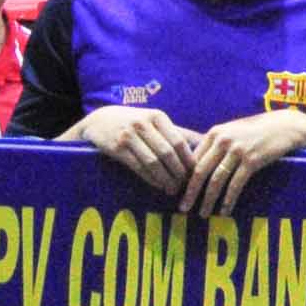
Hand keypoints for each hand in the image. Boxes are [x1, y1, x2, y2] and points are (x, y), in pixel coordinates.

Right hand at [78, 104, 199, 196]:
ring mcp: (128, 136)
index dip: (189, 160)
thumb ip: (177, 131)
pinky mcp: (116, 148)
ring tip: (173, 189)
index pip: (179, 141)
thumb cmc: (135, 122)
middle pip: (168, 153)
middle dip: (179, 172)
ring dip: (166, 179)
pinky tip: (159, 185)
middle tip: (186, 185)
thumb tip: (205, 141)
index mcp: (157, 117)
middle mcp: (143, 124)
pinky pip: (138, 167)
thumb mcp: (155, 120)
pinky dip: (151, 179)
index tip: (196, 173)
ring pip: (153, 162)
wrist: (99, 120)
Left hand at [178, 106, 305, 215]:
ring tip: (203, 214)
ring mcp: (238, 150)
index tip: (179, 193)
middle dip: (190, 193)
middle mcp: (223, 141)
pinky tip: (225, 210)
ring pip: (216, 180)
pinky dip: (229, 199)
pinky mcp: (252, 160)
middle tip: (182, 209)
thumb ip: (216, 144)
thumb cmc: (258, 130)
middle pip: (200, 172)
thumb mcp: (233, 131)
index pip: (192, 159)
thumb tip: (198, 164)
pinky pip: (236, 184)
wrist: (286, 126)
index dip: (184, 178)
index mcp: (214, 133)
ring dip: (208, 200)